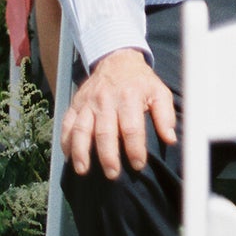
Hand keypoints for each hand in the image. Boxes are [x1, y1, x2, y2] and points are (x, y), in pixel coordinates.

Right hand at [64, 48, 174, 177]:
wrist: (117, 60)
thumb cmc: (141, 82)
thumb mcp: (159, 92)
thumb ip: (165, 115)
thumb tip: (170, 139)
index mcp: (130, 97)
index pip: (132, 127)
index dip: (135, 148)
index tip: (138, 165)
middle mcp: (107, 100)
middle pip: (105, 132)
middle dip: (108, 156)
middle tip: (112, 174)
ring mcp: (88, 103)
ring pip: (81, 130)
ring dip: (81, 152)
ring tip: (83, 171)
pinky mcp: (75, 105)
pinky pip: (67, 125)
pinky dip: (65, 142)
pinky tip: (68, 157)